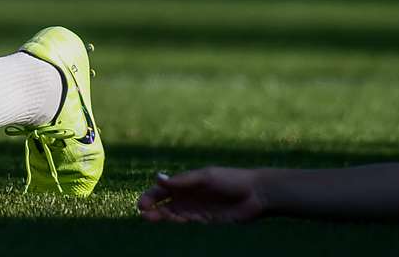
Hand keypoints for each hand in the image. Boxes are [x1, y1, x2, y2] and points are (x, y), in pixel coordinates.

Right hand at [138, 168, 269, 223]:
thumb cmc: (230, 180)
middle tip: (144, 215)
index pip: (162, 189)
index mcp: (185, 182)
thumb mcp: (205, 177)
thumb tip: (158, 178)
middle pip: (164, 203)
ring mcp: (196, 208)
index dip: (150, 196)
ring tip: (157, 218)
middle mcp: (188, 195)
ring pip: (174, 214)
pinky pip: (188, 221)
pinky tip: (175, 221)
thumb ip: (182, 181)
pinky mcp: (206, 219)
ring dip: (164, 216)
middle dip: (153, 209)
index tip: (141, 204)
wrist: (256, 194)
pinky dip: (179, 221)